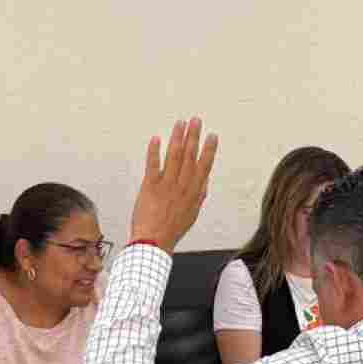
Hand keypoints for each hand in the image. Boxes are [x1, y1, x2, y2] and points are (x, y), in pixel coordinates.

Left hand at [130, 118, 218, 252]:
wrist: (153, 243)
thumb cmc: (171, 231)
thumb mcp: (191, 215)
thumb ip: (199, 196)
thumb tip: (204, 182)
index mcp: (193, 193)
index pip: (204, 166)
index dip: (209, 150)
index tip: (212, 136)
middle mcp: (182, 187)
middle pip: (190, 157)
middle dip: (194, 136)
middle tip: (196, 121)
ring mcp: (166, 186)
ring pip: (174, 157)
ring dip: (177, 138)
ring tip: (180, 123)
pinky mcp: (150, 187)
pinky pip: (153, 165)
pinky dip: (154, 151)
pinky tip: (156, 138)